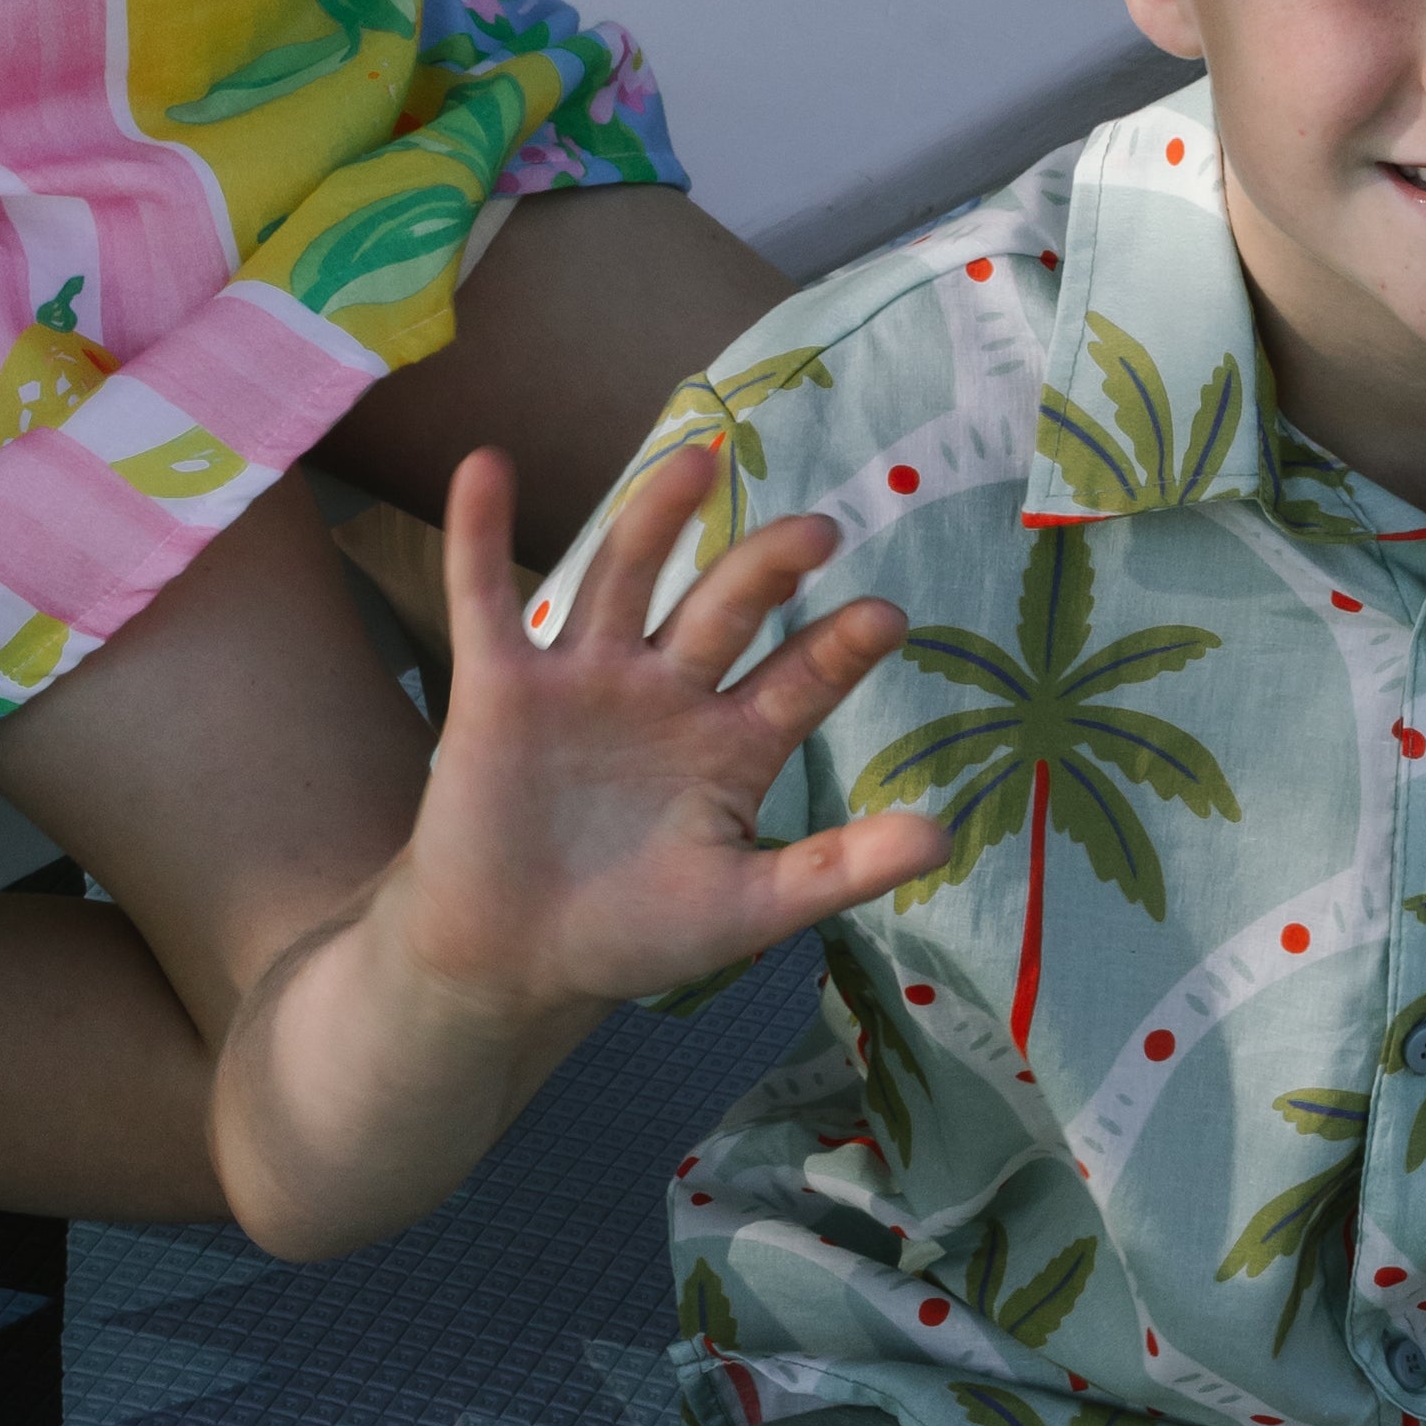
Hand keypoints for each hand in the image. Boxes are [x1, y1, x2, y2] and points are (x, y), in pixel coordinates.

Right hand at [385, 439, 940, 1030]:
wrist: (510, 961)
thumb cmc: (633, 932)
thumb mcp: (747, 907)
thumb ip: (838, 868)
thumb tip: (945, 838)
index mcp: (735, 740)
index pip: (799, 679)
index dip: (839, 649)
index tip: (886, 618)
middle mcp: (667, 690)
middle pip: (723, 611)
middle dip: (767, 570)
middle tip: (817, 532)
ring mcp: (584, 679)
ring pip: (625, 580)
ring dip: (655, 520)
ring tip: (697, 463)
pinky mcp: (501, 686)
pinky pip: (486, 601)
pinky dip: (480, 536)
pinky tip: (487, 468)